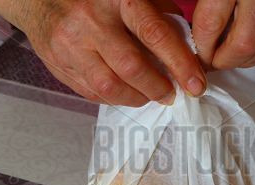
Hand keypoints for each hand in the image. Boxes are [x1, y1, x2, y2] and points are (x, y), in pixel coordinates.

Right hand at [0, 0, 206, 105]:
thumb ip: (159, 16)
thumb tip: (186, 49)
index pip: (155, 35)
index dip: (180, 64)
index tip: (196, 85)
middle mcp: (92, 22)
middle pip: (132, 68)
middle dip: (158, 88)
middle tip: (170, 94)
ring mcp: (71, 46)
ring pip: (110, 87)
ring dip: (136, 98)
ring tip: (147, 95)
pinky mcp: (58, 65)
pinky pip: (91, 93)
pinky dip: (114, 98)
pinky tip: (124, 93)